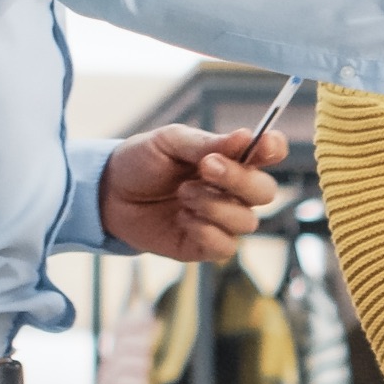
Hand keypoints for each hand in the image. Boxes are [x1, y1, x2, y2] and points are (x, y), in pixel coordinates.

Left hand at [99, 124, 285, 262]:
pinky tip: (182, 219)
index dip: (274, 149)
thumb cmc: (142, 162)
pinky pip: (226, 246)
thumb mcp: (170, 142)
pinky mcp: (205, 246)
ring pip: (247, 221)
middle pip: (265, 191)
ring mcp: (222, 220)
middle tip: (206, 168)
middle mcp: (233, 190)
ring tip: (183, 194)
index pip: (269, 153)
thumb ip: (207, 143)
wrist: (109, 193)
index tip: (265, 146)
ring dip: (215, 206)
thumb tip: (247, 136)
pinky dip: (206, 231)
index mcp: (231, 158)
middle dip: (239, 179)